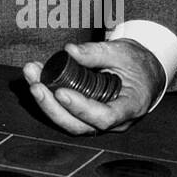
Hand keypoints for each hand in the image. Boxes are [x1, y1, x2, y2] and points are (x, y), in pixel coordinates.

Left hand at [22, 40, 164, 134]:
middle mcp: (115, 122)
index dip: (81, 108)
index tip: (61, 92)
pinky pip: (67, 114)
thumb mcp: (122, 52)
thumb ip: (96, 52)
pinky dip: (49, 98)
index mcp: (131, 106)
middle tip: (35, 83)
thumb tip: (68, 51)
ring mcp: (100, 122)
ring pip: (70, 122)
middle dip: (53, 107)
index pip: (105, 117)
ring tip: (31, 74)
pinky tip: (36, 77)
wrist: (145, 72)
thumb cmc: (137, 63)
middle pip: (80, 126)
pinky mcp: (87, 116)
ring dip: (46, 102)